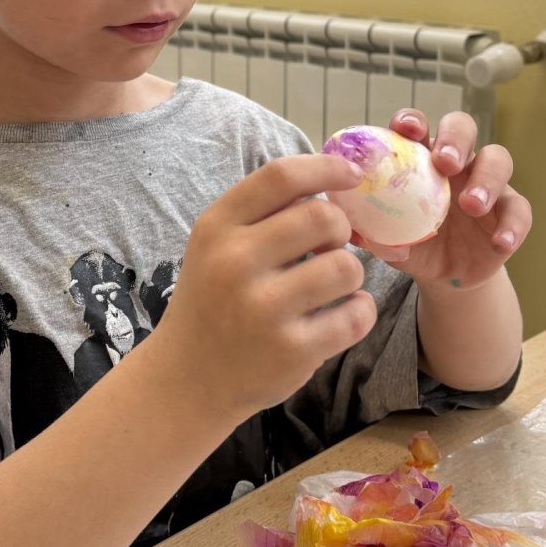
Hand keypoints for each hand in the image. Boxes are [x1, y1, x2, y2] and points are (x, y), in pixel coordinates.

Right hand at [152, 152, 376, 418]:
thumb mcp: (216, 246)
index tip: (351, 173)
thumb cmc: (213, 300)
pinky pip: (356, 315)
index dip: (325, 167)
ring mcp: (263, 310)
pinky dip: (359, 311)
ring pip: (346, 266)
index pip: (279, 176)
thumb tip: (331, 178)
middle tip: (330, 245)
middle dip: (340, 228)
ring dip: (350, 273)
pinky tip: (341, 315)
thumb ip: (263, 212)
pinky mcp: (291, 351)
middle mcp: (235, 263)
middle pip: (322, 217)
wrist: (186, 379)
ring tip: (332, 286)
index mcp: (217, 228)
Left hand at [352, 110, 531, 292]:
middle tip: (445, 162)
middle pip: (462, 127)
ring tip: (471, 205)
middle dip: (454, 138)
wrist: (442, 276)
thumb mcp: (386, 238)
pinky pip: (519, 210)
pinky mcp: (508, 212)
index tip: (404, 129)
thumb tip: (346, 229)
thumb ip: (368, 230)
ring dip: (486, 179)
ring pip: (498, 160)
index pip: (416, 126)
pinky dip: (512, 226)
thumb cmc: (409, 241)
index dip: (411, 121)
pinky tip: (500, 243)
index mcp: (419, 158)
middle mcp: (455, 162)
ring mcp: (486, 183)